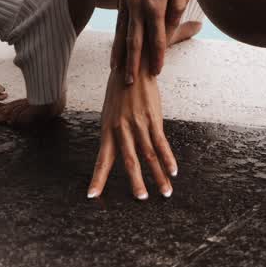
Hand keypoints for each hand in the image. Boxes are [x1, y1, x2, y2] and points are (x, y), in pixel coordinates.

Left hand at [87, 65, 177, 200]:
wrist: (133, 67)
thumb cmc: (120, 93)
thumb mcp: (110, 114)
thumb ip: (113, 134)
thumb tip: (114, 154)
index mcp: (108, 131)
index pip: (102, 160)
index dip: (97, 178)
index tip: (92, 196)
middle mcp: (122, 129)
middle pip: (129, 160)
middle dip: (136, 182)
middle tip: (141, 199)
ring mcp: (139, 124)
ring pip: (149, 154)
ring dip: (158, 175)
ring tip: (165, 192)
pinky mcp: (153, 118)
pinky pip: (161, 141)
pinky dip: (168, 158)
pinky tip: (173, 170)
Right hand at [113, 0, 186, 84]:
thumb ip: (176, 5)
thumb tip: (172, 25)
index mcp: (154, 3)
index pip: (156, 37)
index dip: (157, 57)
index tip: (156, 73)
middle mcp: (136, 3)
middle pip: (133, 40)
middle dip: (132, 63)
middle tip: (127, 84)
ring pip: (121, 29)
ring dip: (118, 50)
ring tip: (115, 67)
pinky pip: (117, 14)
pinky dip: (116, 30)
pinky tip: (116, 38)